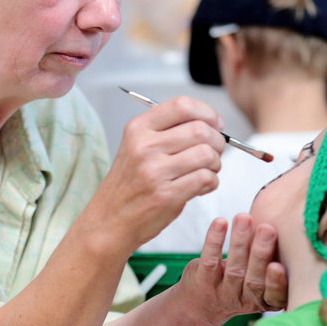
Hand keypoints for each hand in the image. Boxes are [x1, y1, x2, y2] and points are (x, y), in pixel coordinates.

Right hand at [90, 96, 225, 252]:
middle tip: (214, 152)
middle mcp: (144, 146)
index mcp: (138, 129)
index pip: (182, 105)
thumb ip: (167, 131)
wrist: (109, 220)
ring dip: (215, 163)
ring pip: (206, 154)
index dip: (207, 112)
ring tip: (206, 171)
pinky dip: (211, 182)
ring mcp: (155, 171)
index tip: (215, 123)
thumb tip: (209, 122)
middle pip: (200, 130)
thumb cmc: (129, 185)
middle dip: (217, 141)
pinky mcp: (167, 195)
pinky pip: (205, 178)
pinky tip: (201, 186)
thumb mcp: (136, 147)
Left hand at [178, 213, 286, 322]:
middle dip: (261, 253)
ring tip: (244, 218)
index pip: (275, 296)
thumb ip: (274, 260)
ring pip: (234, 268)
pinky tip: (220, 222)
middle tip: (267, 229)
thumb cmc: (241, 282)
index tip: (277, 265)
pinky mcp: (203, 282)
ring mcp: (223, 293)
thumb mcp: (261, 279)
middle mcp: (245, 300)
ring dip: (239, 241)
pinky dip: (214, 240)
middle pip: (254, 280)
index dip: (277, 282)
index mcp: (266, 300)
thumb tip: (292, 225)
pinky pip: (210, 260)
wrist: (202, 305)